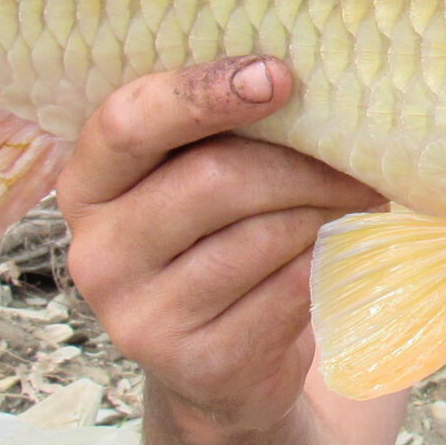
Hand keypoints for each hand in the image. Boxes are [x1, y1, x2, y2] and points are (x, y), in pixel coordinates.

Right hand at [61, 58, 380, 443]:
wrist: (222, 367)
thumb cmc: (216, 242)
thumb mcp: (192, 182)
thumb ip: (214, 135)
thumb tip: (293, 81)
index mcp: (87, 187)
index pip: (127, 123)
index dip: (202, 94)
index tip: (278, 77)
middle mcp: (98, 253)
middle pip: (213, 178)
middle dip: (300, 162)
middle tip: (358, 158)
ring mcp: (141, 318)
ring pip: (262, 234)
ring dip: (325, 209)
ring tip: (356, 198)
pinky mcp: (199, 362)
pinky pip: (288, 289)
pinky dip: (327, 260)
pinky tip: (339, 248)